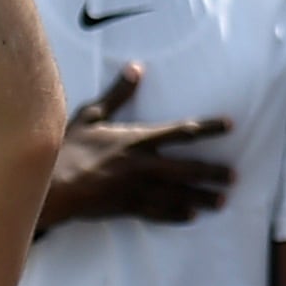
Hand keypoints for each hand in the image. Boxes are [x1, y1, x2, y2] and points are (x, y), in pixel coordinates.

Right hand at [37, 64, 234, 232]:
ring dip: (200, 197)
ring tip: (221, 202)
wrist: (52, 184)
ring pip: (177, 193)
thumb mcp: (92, 115)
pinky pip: (157, 212)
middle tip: (233, 177)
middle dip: (212, 173)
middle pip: (187, 168)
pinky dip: (175, 215)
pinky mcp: (126, 207)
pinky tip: (191, 217)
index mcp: (137, 139)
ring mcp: (137, 188)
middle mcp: (143, 165)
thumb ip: (118, 94)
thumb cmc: (68, 148)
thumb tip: (136, 68)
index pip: (181, 131)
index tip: (230, 126)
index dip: (208, 128)